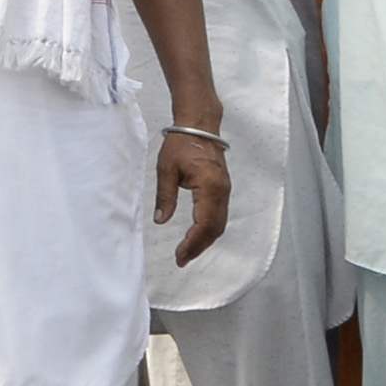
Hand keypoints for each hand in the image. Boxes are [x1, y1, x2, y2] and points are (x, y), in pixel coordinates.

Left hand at [154, 128, 230, 265]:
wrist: (198, 126)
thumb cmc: (180, 144)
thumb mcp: (166, 170)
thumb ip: (165, 197)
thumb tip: (161, 221)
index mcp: (209, 187)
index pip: (204, 224)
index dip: (192, 243)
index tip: (179, 256)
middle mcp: (222, 192)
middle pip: (215, 228)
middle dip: (199, 247)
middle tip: (181, 259)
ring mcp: (225, 191)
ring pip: (219, 224)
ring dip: (205, 240)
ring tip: (187, 252)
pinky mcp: (223, 189)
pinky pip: (219, 215)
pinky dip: (209, 229)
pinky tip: (196, 236)